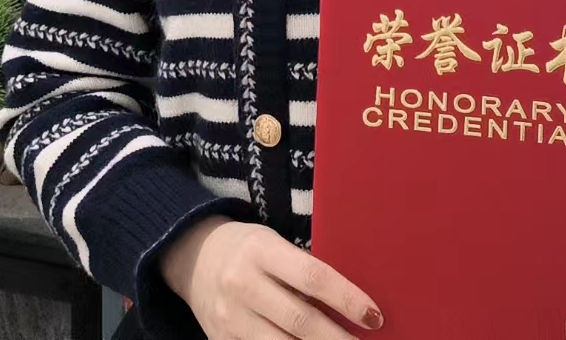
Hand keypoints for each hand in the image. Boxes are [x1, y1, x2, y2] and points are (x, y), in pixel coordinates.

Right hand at [161, 215, 383, 338]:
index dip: (347, 299)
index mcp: (261, 251)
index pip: (313, 277)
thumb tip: (351, 303)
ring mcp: (230, 318)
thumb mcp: (272, 245)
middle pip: (301, 321)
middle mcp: (243, 284)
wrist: (191, 257)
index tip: (374, 317)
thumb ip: (303, 270)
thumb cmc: (248, 249)